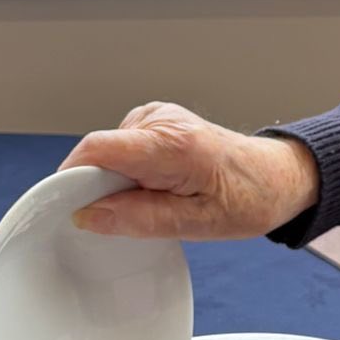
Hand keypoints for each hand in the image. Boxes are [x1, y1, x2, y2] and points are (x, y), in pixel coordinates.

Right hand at [59, 101, 319, 240]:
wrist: (278, 176)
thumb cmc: (248, 199)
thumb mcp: (196, 224)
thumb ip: (140, 219)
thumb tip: (87, 216)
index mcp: (172, 144)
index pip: (97, 151)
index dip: (70, 179)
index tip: (61, 209)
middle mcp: (162, 120)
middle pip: (98, 153)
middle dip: (97, 188)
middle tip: (124, 218)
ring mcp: (159, 116)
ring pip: (108, 152)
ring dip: (115, 181)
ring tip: (154, 200)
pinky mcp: (157, 120)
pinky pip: (122, 148)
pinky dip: (127, 171)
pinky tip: (156, 185)